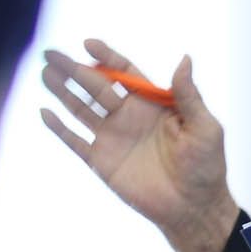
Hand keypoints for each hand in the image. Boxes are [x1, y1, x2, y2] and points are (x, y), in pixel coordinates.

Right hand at [40, 37, 239, 251]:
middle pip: (96, 86)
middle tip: (51, 54)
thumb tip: (184, 59)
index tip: (88, 43)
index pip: (125, 72)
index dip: (107, 57)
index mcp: (152, 103)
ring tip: (44, 72)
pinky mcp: (102, 161)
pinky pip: (76, 141)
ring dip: (62, 91)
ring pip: (81, 108)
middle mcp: (129, 115)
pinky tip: (44, 112)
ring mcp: (113, 138)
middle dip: (74, 69)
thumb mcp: (204, 127)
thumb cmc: (205, 166)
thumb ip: (188, 95)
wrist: (193, 207)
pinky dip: (59, 128)